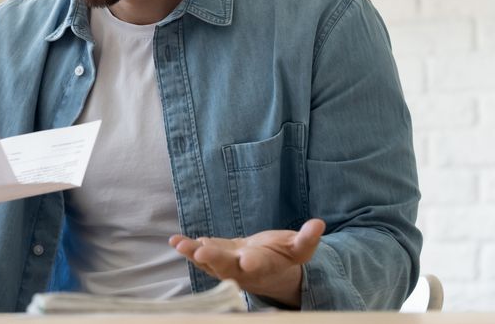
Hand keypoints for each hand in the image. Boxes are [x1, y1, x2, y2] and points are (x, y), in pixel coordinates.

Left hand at [169, 218, 324, 307]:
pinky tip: (175, 241)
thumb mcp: (299, 248)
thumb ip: (307, 239)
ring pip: (208, 263)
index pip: (260, 266)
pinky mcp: (214, 258)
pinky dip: (187, 249)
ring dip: (193, 254)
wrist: (266, 266)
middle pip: (227, 267)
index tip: (248, 261)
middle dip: (215, 259)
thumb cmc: (283, 255)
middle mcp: (243, 270)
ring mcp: (226, 266)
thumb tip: (319, 224)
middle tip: (201, 252)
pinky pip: (199, 256)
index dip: (254, 264)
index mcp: (265, 266)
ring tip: (180, 245)